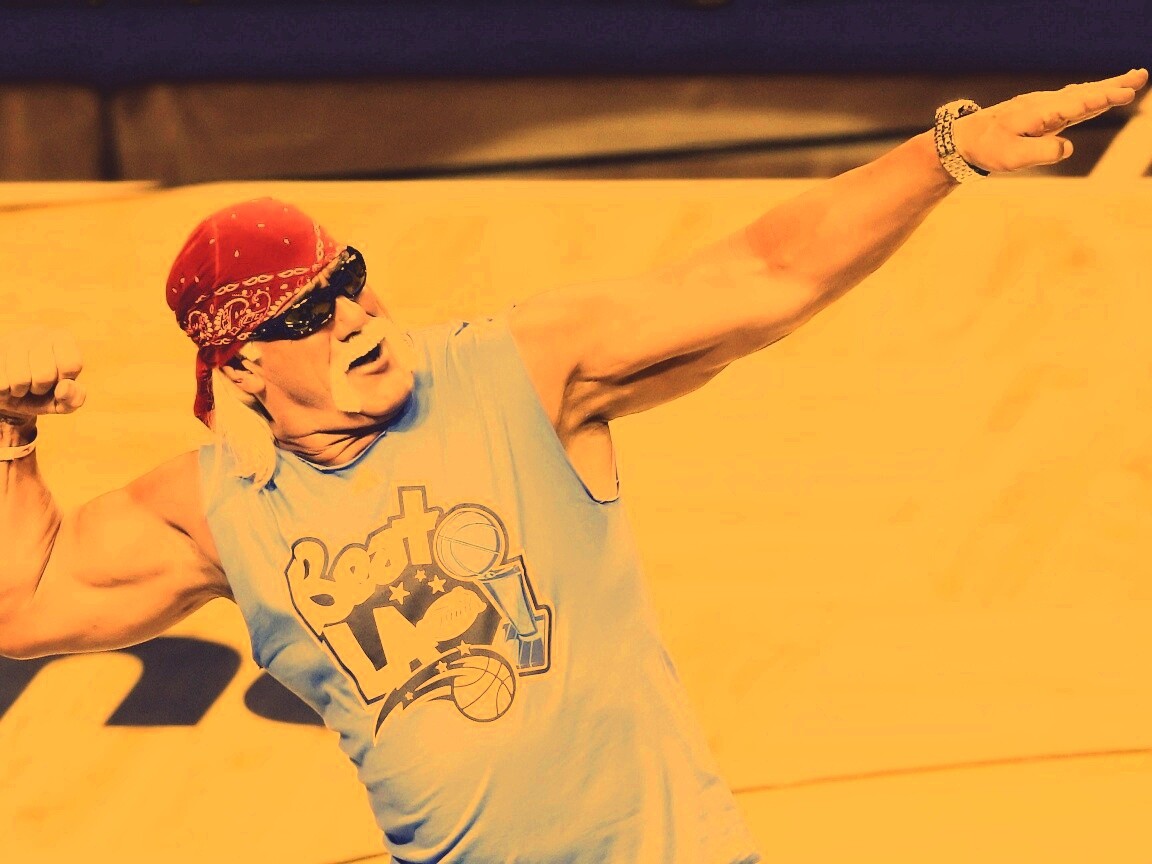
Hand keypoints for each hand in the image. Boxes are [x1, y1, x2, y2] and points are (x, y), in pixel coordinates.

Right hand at [0, 329, 86, 421]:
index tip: (59, 379)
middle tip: (35, 384)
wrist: (8, 390)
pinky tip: (6, 381)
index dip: (64, 381)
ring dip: (20, 390)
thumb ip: (73, 398)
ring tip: (20, 383)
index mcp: (63, 339)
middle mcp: (39, 333)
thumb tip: (63, 389)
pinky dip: (4, 390)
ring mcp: (13, 339)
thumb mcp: (63, 401)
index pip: (72, 364)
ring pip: (20, 378)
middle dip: (40, 388)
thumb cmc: (42, 394)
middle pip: (45, 375)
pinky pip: (1, 382)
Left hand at [954, 68, 1148, 172]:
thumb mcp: (1011, 158)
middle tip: (1139, 80)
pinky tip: (1104, 89)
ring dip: (1108, 86)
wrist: (965, 138)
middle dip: (1111, 88)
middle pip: (1082, 94)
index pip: (1072, 106)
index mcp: (1037, 115)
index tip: (1117, 95)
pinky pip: (1073, 98)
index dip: (1095, 101)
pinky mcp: (1044, 110)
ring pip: (1081, 93)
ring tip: (1135, 79)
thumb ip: (1040, 153)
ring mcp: (1044, 105)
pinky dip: (1092, 92)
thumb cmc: (988, 148)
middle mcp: (1043, 105)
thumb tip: (1067, 148)